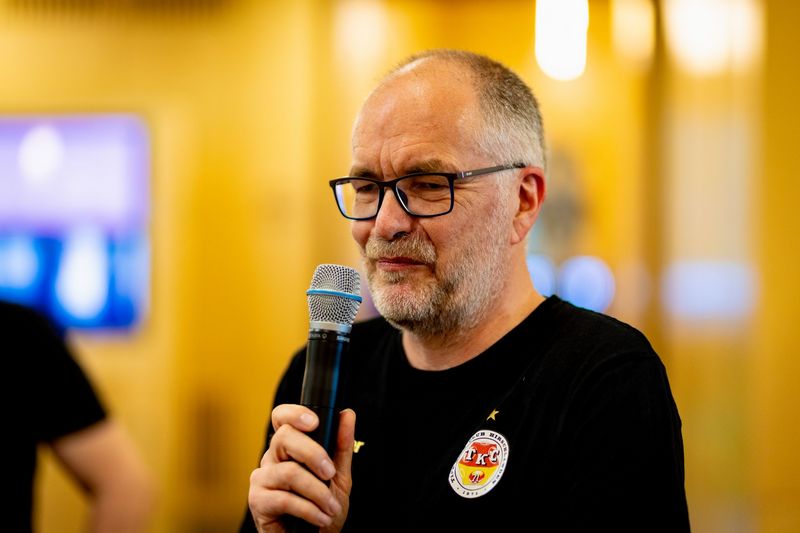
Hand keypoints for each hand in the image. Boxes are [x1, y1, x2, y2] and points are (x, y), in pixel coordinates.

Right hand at [248, 405, 355, 531]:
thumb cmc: (321, 507)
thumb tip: (347, 415)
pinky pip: (284, 499)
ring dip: (317, 492)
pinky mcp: (258, 501)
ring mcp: (262, 479)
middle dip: (313, 454)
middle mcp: (272, 458)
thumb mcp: (338, 475)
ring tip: (331, 507)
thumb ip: (341, 446)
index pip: (282, 418)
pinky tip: (321, 517)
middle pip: (285, 438)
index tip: (315, 422)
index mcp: (289, 448)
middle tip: (330, 473)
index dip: (294, 413)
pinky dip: (309, 510)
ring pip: (289, 472)